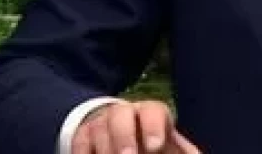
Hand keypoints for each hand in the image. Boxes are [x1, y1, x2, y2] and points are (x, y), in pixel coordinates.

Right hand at [72, 100, 199, 153]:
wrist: (125, 140)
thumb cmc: (156, 147)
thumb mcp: (172, 149)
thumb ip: (182, 151)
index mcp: (152, 115)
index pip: (153, 111)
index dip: (153, 126)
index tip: (155, 146)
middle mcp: (125, 114)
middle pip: (120, 115)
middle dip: (123, 137)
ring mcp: (101, 124)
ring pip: (98, 130)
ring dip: (105, 150)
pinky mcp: (81, 137)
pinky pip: (79, 144)